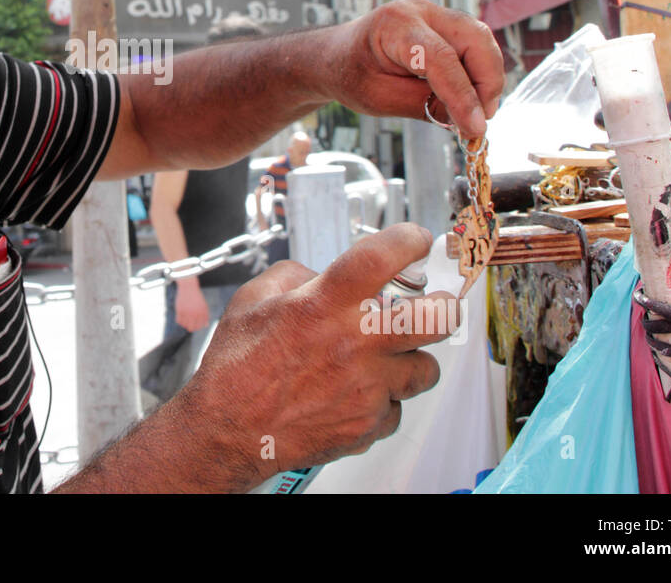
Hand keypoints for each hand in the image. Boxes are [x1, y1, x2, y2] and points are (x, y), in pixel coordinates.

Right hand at [174, 224, 458, 487]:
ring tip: (387, 359)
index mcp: (324, 303)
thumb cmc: (236, 368)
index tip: (415, 240)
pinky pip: (395, 408)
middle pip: (437, 317)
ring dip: (410, 360)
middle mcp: (353, 342)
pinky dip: (382, 401)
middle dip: (443, 306)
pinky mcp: (367, 423)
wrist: (227, 430)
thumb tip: (322, 275)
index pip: (384, 255)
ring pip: (425, 368)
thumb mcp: (253, 299)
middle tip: (431, 305)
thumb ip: (296, 276)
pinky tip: (356, 394)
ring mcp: (366, 386)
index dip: (409, 240)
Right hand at [175, 279, 209, 332]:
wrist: (188, 287)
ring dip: (185, 324)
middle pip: (192, 328)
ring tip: (186, 320)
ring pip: (184, 325)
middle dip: (191, 328)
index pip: (200, 326)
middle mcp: (194, 313)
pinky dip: (180, 321)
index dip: (198, 327)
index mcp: (202, 312)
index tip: (196, 325)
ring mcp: (187, 312)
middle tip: (190, 325)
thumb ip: (206, 316)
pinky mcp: (179, 310)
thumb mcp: (204, 305)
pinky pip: (178, 321)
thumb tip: (206, 325)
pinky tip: (181, 318)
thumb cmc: (197, 297)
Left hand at [326, 0, 503, 139]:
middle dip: (487, 81)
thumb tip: (468, 120)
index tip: (475, 128)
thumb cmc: (351, 75)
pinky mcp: (443, 24)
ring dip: (487, 78)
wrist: (336, 56)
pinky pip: (473, 45)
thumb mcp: (381, 100)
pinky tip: (469, 98)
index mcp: (395, 25)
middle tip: (480, 119)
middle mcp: (420, 11)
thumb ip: (424, 107)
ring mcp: (434, 14)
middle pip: (475, 39)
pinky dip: (478, 72)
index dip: (463, 95)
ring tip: (476, 113)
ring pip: (481, 41)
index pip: (441, 58)